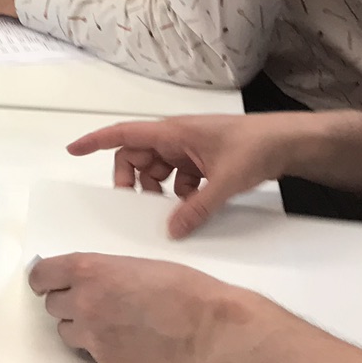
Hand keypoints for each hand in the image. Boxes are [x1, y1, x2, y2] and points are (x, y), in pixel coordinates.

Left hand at [31, 253, 252, 362]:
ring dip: (80, 326)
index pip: (41, 275)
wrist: (208, 329)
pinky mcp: (107, 361)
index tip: (46, 282)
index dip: (43, 279)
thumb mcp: (133, 264)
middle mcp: (84, 303)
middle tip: (90, 301)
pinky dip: (101, 346)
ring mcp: (93, 336)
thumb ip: (100, 272)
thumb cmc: (182, 289)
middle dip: (68, 302)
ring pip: (66, 332)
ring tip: (109, 322)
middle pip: (53, 305)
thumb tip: (83, 280)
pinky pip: (90, 353)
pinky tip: (126, 339)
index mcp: (88, 270)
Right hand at [65, 114, 294, 236]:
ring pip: (157, 170)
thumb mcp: (224, 181)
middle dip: (131, 180)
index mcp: (173, 132)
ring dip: (157, 190)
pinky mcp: (203, 161)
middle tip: (135, 205)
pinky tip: (191, 209)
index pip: (124, 133)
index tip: (73, 150)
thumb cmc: (255, 148)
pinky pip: (178, 178)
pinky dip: (178, 194)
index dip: (96, 141)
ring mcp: (189, 150)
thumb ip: (197, 208)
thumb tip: (172, 231)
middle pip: (137, 156)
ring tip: (168, 212)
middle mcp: (176, 138)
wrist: (288, 144)